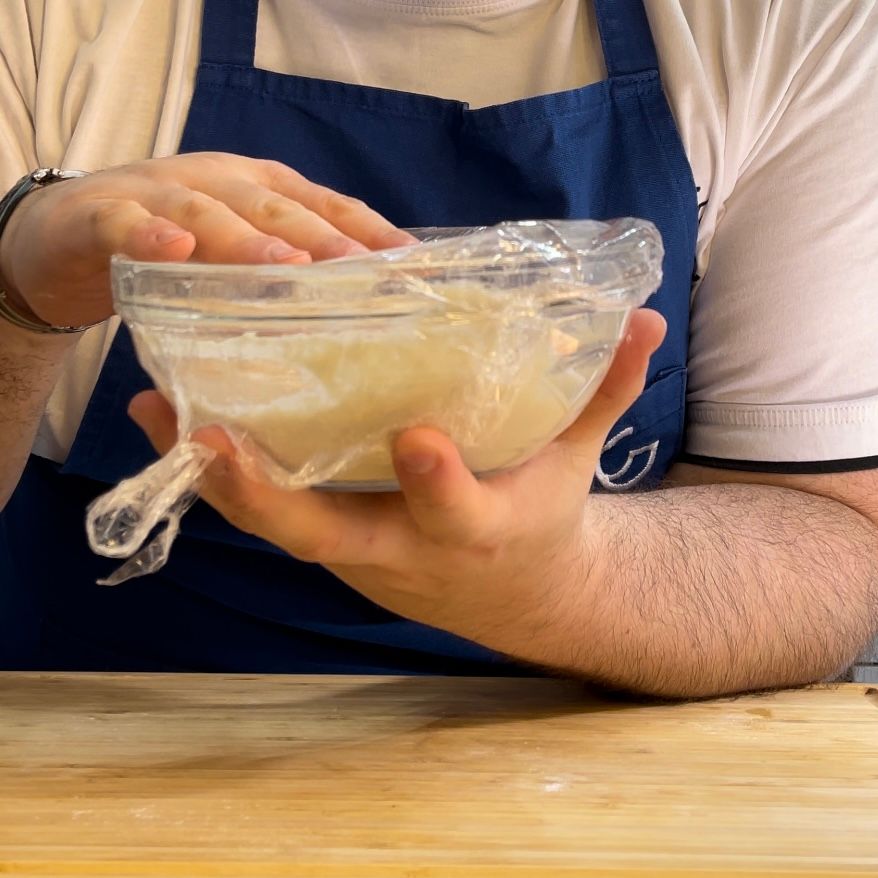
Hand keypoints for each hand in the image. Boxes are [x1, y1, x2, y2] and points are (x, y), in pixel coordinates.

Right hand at [0, 152, 413, 327]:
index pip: (325, 206)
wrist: (71, 232)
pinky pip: (125, 223)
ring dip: (249, 239)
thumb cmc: (175, 250)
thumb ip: (284, 279)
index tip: (411, 264)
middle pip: (277, 208)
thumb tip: (355, 323)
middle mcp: (221, 183)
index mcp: (262, 192)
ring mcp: (161, 193)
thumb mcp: (238, 258)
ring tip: (287, 269)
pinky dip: (149, 234)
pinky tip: (174, 249)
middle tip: (363, 272)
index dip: (368, 231)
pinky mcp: (101, 214)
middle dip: (324, 239)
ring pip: (211, 211)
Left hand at [129, 309, 665, 657]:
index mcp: (475, 531)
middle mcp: (402, 551)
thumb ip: (603, 391)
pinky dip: (218, 475)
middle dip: (266, 496)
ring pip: (275, 528)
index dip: (438, 484)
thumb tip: (645, 318)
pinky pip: (265, 513)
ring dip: (215, 478)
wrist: (506, 591)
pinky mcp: (327, 539)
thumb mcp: (574, 460)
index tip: (417, 436)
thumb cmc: (540, 516)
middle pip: (325, 537)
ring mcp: (353, 551)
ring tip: (161, 410)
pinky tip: (174, 423)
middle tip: (211, 436)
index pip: (456, 514)